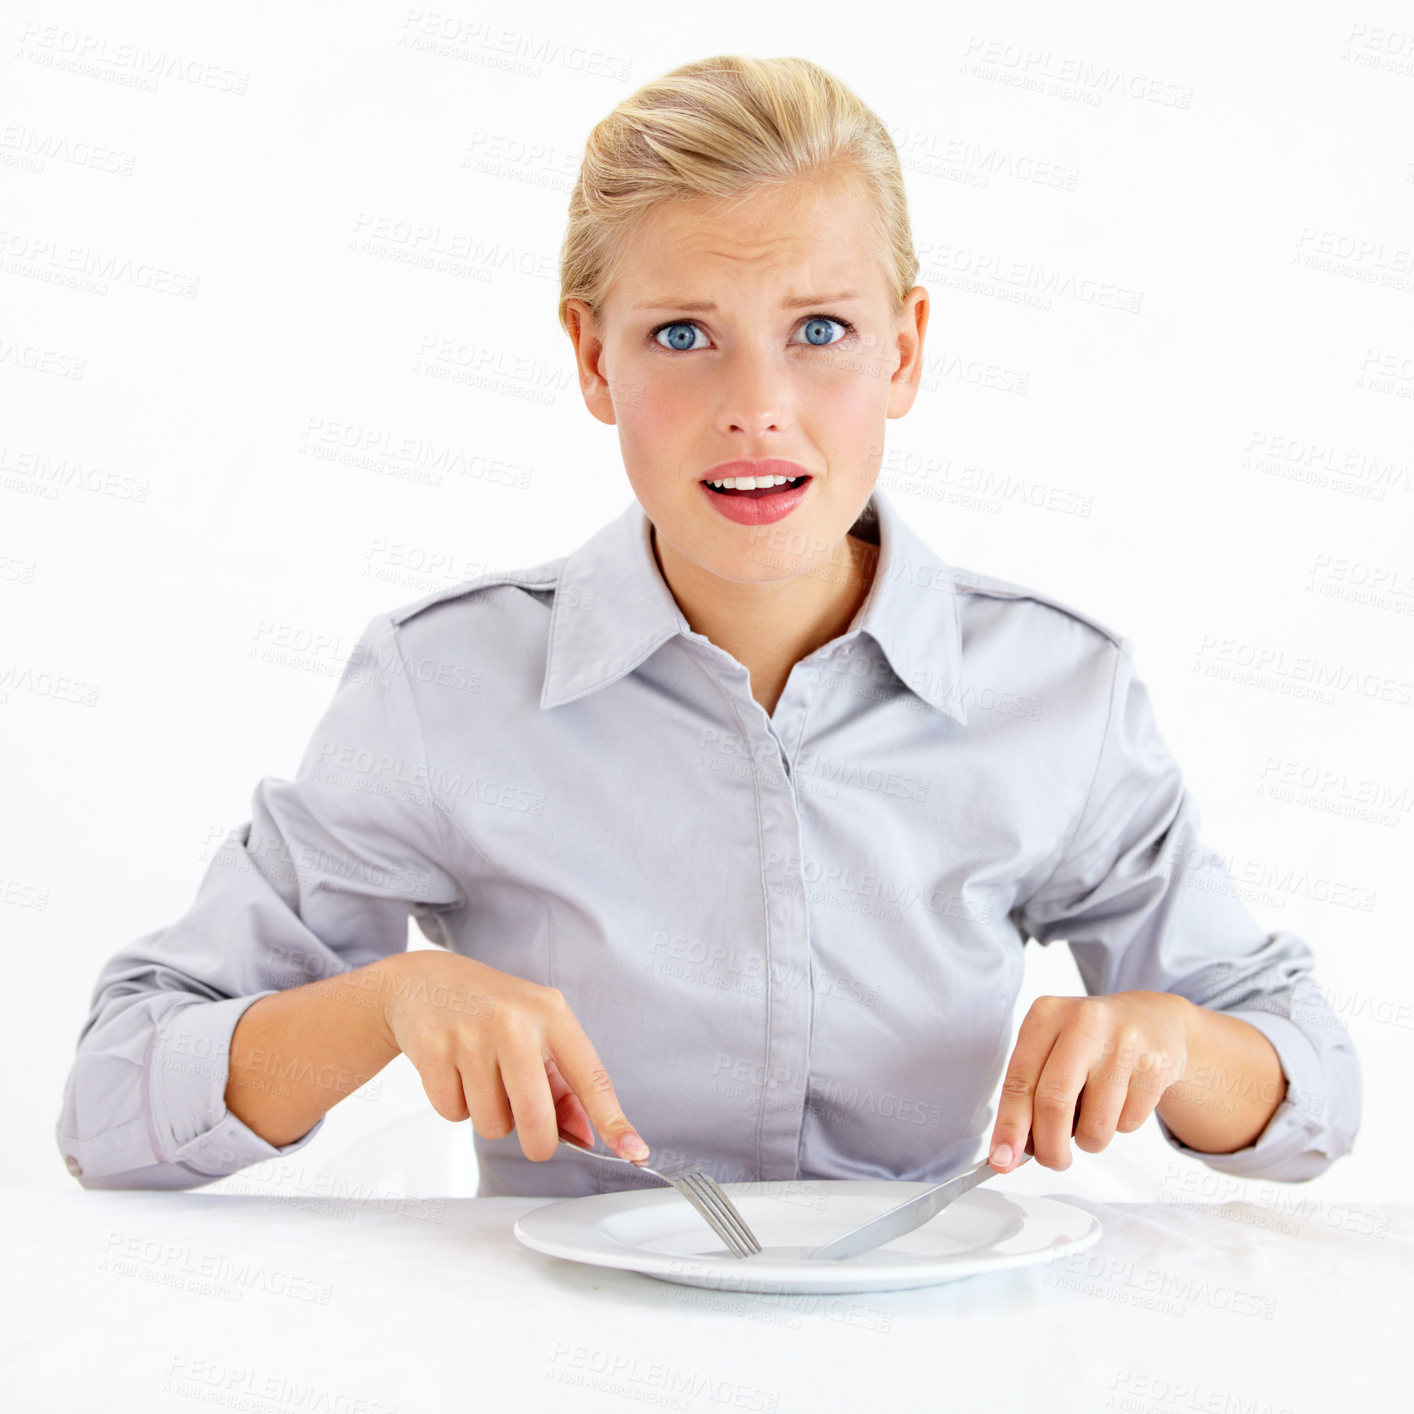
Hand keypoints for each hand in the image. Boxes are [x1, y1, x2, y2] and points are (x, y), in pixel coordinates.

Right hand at [372, 952, 649, 1164]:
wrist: (423, 982)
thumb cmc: (490, 1010)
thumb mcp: (537, 1031)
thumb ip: (564, 1085)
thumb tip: (584, 1136)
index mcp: (551, 1013)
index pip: (591, 1076)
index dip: (613, 1120)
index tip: (635, 1152)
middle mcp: (514, 1021)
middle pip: (536, 1118)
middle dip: (537, 1141)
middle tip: (532, 1134)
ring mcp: (471, 1036)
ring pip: (492, 1124)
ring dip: (490, 1117)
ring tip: (481, 1077)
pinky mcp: (433, 1051)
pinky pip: (454, 1114)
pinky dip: (456, 1106)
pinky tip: (454, 1072)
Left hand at [988, 991, 1189, 1171]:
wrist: (1151, 1019)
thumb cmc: (1089, 1041)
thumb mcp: (1052, 1049)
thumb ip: (1030, 1093)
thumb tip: (1013, 1150)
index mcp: (1046, 1015)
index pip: (1019, 1080)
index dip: (1009, 1127)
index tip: (1002, 1160)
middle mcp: (1083, 1022)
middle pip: (1054, 1103)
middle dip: (1049, 1147)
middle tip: (1052, 1160)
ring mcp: (1123, 1042)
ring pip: (1095, 1124)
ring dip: (1089, 1141)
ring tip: (1092, 1118)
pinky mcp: (1156, 1065)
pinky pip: (1128, 1123)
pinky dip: (1119, 1127)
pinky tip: (1122, 1099)